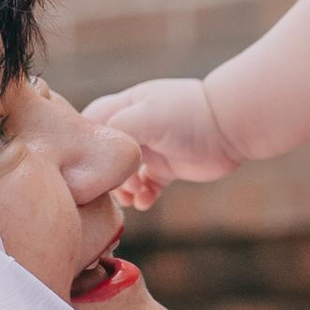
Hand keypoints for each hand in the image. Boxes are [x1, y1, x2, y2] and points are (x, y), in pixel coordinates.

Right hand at [81, 75, 241, 207]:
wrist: (230, 126)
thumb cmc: (185, 114)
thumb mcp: (143, 117)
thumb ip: (114, 131)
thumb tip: (96, 158)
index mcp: (122, 108)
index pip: (87, 126)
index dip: (81, 147)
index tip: (80, 169)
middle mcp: (133, 128)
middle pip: (104, 157)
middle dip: (102, 176)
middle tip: (104, 191)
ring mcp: (150, 149)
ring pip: (122, 176)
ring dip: (122, 190)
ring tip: (130, 196)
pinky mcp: (167, 168)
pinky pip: (146, 187)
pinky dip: (142, 196)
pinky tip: (145, 202)